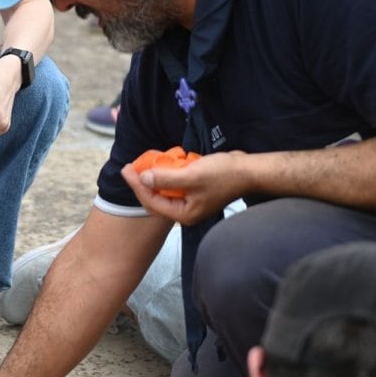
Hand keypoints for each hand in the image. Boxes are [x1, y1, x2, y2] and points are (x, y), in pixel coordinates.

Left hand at [120, 151, 243, 224]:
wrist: (248, 170)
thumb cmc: (223, 174)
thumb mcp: (191, 175)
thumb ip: (165, 179)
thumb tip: (143, 178)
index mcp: (184, 214)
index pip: (151, 202)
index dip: (136, 185)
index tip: (126, 169)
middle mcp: (185, 211)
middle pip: (154, 199)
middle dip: (141, 183)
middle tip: (130, 166)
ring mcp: (190, 202)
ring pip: (162, 191)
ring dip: (153, 177)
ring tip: (143, 163)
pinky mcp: (194, 191)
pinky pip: (173, 185)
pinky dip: (166, 174)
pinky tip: (163, 163)